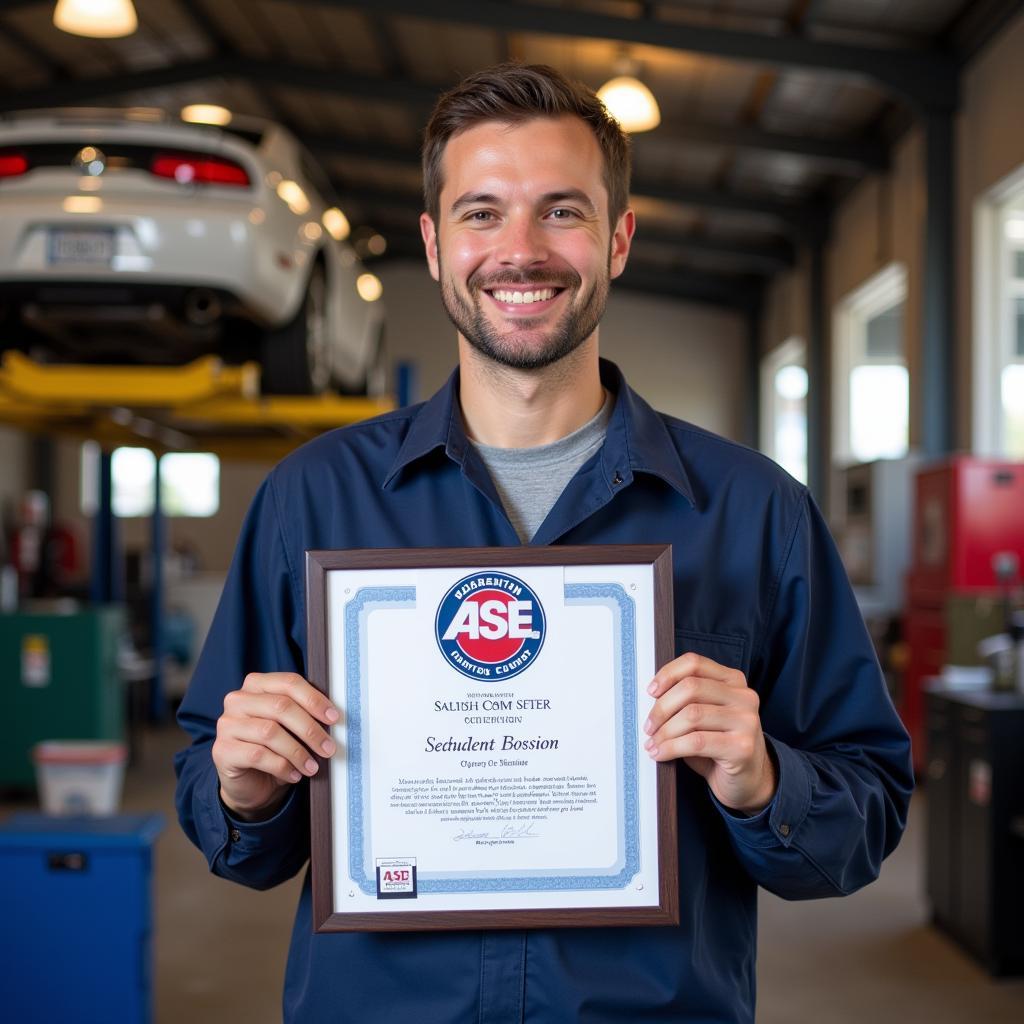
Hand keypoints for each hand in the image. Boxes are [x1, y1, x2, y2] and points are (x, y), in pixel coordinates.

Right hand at [212, 671, 340, 820]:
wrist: (251, 784)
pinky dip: (282, 766)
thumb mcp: (291, 727)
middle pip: (281, 706)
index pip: (289, 683)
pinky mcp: (222, 750)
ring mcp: (227, 724)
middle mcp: (238, 700)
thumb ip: (305, 713)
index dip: (314, 699)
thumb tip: (334, 715)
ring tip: (312, 767)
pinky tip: (294, 775)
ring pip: (270, 732)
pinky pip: (258, 755)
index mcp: (256, 685)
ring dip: (298, 752)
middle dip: (310, 729)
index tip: (334, 718)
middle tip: (328, 748)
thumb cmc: (275, 748)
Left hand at [644, 653, 775, 814]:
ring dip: (664, 731)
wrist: (748, 780)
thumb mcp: (704, 715)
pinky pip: (696, 742)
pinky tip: (661, 754)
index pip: (695, 663)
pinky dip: (672, 747)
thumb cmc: (718, 745)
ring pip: (692, 715)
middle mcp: (744, 696)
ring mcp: (746, 721)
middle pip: (691, 687)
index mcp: (733, 680)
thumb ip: (686, 700)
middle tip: (648, 726)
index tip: (651, 691)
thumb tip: (652, 697)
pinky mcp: (742, 747)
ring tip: (652, 743)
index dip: (668, 674)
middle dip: (662, 708)